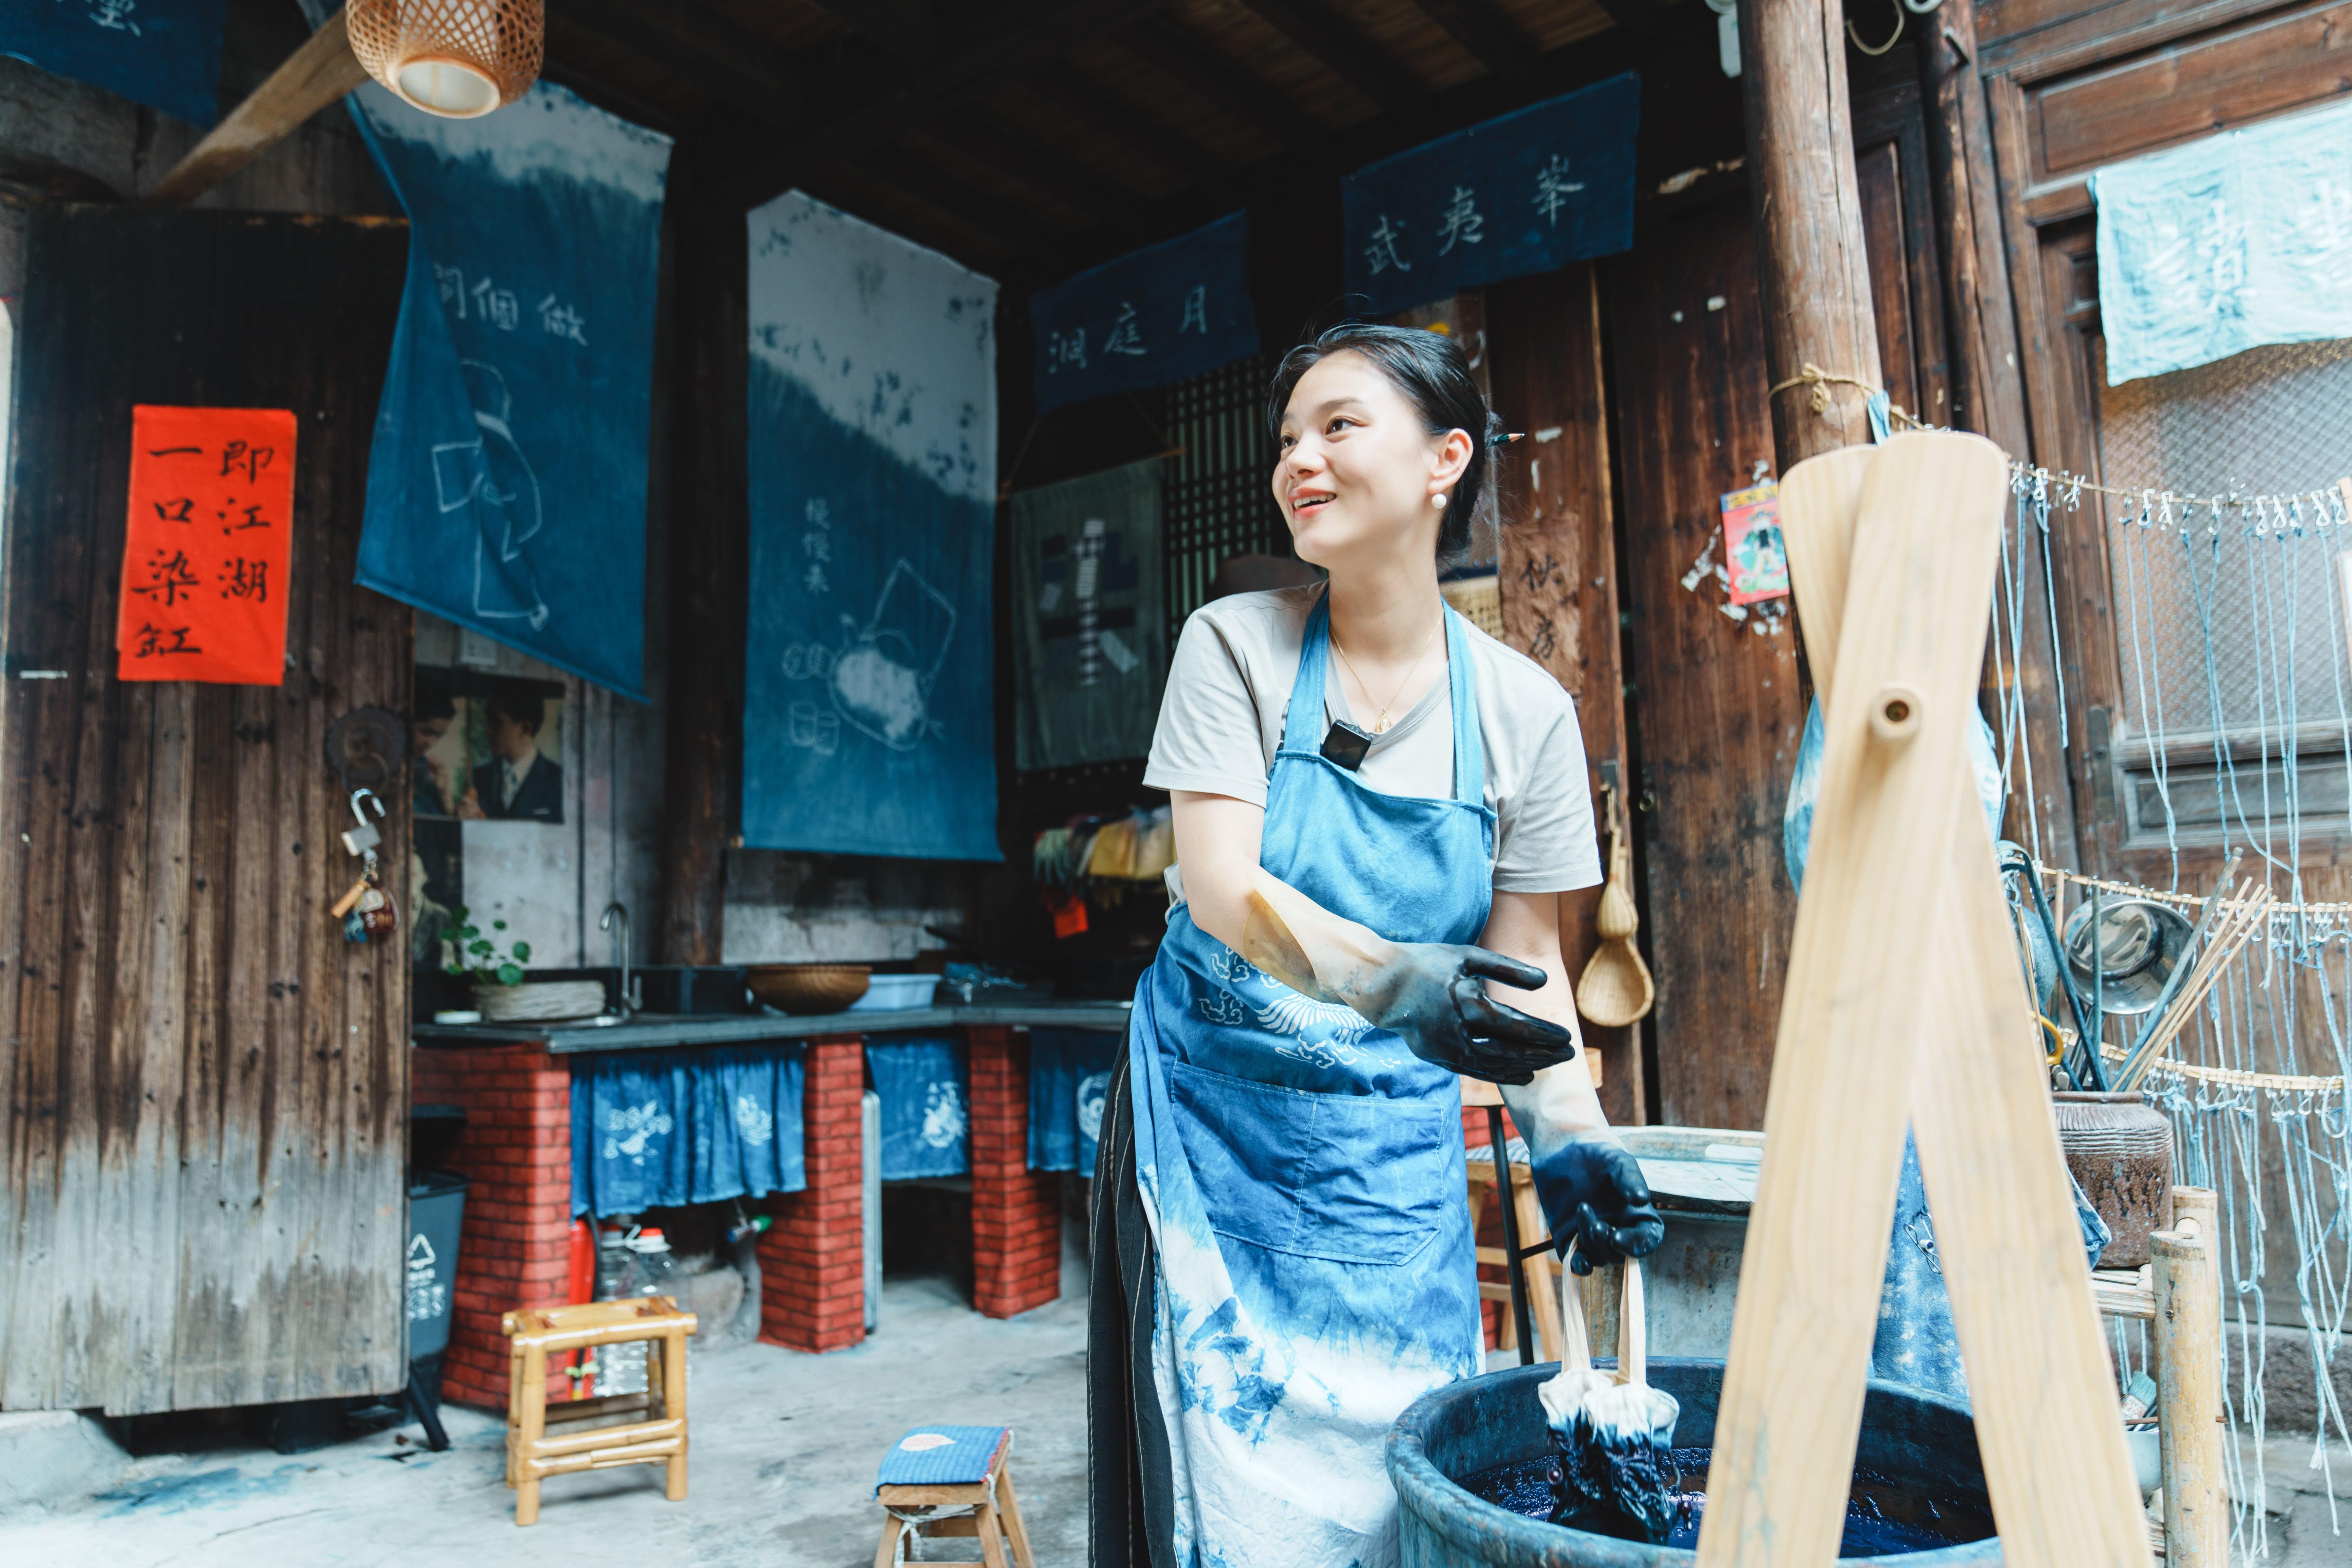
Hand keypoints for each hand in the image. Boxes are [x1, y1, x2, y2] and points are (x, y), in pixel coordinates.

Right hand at [1341, 943, 1579, 1084]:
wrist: (1384, 985)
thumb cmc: (1429, 964)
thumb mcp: (1469, 956)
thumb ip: (1507, 967)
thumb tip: (1545, 981)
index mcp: (1467, 1003)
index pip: (1516, 1026)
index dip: (1544, 1034)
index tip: (1568, 1037)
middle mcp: (1458, 1031)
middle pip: (1510, 1051)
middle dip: (1542, 1055)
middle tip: (1569, 1055)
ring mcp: (1446, 1049)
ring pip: (1494, 1066)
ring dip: (1525, 1067)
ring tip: (1549, 1065)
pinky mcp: (1439, 1057)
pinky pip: (1477, 1072)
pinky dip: (1502, 1075)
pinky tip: (1522, 1074)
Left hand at [1538, 1140, 1663, 1272]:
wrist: (1565, 1150)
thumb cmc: (1598, 1156)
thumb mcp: (1617, 1162)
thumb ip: (1630, 1179)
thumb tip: (1641, 1199)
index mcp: (1637, 1216)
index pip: (1647, 1240)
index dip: (1637, 1245)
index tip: (1618, 1237)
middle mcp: (1618, 1230)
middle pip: (1620, 1253)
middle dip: (1608, 1243)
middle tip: (1597, 1224)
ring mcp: (1594, 1237)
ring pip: (1599, 1256)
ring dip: (1591, 1242)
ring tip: (1582, 1207)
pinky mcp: (1571, 1239)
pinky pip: (1578, 1263)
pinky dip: (1579, 1266)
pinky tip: (1578, 1262)